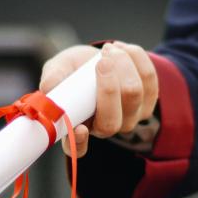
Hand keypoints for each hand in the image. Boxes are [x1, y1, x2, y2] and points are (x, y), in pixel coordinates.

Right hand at [39, 41, 158, 157]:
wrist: (99, 58)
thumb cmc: (74, 69)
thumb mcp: (59, 69)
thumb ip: (53, 78)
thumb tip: (48, 88)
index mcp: (78, 127)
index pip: (78, 148)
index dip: (80, 142)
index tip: (80, 128)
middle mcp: (105, 128)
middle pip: (112, 120)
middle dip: (109, 86)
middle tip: (101, 60)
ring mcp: (130, 118)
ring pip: (134, 94)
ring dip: (123, 64)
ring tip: (108, 49)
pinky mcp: (148, 101)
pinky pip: (149, 78)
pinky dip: (136, 58)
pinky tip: (122, 49)